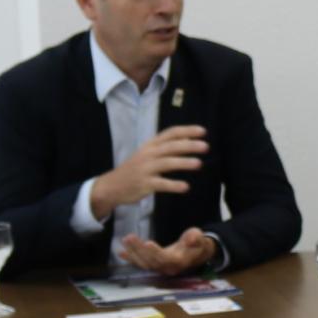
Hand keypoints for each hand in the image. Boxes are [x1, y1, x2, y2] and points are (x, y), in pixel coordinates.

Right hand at [91, 125, 207, 217]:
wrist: (111, 186)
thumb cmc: (136, 169)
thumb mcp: (148, 154)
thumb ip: (167, 147)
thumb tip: (190, 139)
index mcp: (151, 145)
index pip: (170, 133)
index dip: (186, 131)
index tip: (203, 131)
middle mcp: (148, 154)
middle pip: (170, 147)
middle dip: (188, 145)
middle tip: (206, 146)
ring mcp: (145, 169)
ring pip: (166, 163)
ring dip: (183, 162)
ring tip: (199, 164)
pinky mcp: (144, 184)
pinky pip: (160, 184)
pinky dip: (173, 185)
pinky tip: (186, 187)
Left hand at [118, 227, 216, 273]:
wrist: (197, 253)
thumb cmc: (197, 243)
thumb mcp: (199, 237)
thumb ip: (195, 237)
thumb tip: (191, 239)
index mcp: (179, 261)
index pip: (165, 258)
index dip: (155, 252)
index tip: (147, 242)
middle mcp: (168, 268)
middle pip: (151, 261)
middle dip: (139, 250)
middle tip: (129, 237)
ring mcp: (160, 268)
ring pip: (144, 263)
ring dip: (133, 253)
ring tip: (125, 240)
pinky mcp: (154, 266)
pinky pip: (141, 264)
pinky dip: (130, 259)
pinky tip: (121, 252)